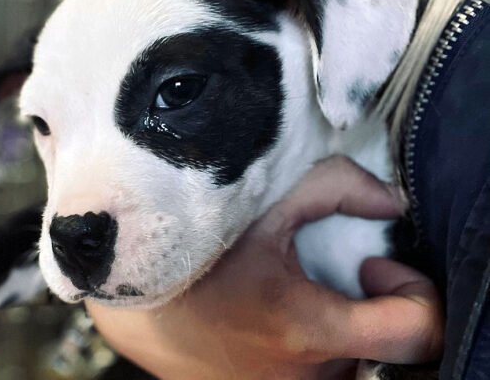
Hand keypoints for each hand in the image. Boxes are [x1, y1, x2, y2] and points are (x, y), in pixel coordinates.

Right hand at [86, 156, 443, 379]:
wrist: (134, 302)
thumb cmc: (193, 250)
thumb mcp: (264, 203)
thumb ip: (338, 188)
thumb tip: (390, 200)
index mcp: (306, 328)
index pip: (415, 332)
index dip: (411, 291)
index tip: (371, 266)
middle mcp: (302, 375)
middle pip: (383, 349)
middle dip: (373, 306)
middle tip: (338, 274)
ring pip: (349, 363)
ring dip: (342, 326)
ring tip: (298, 291)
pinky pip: (316, 372)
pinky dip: (314, 342)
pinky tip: (277, 313)